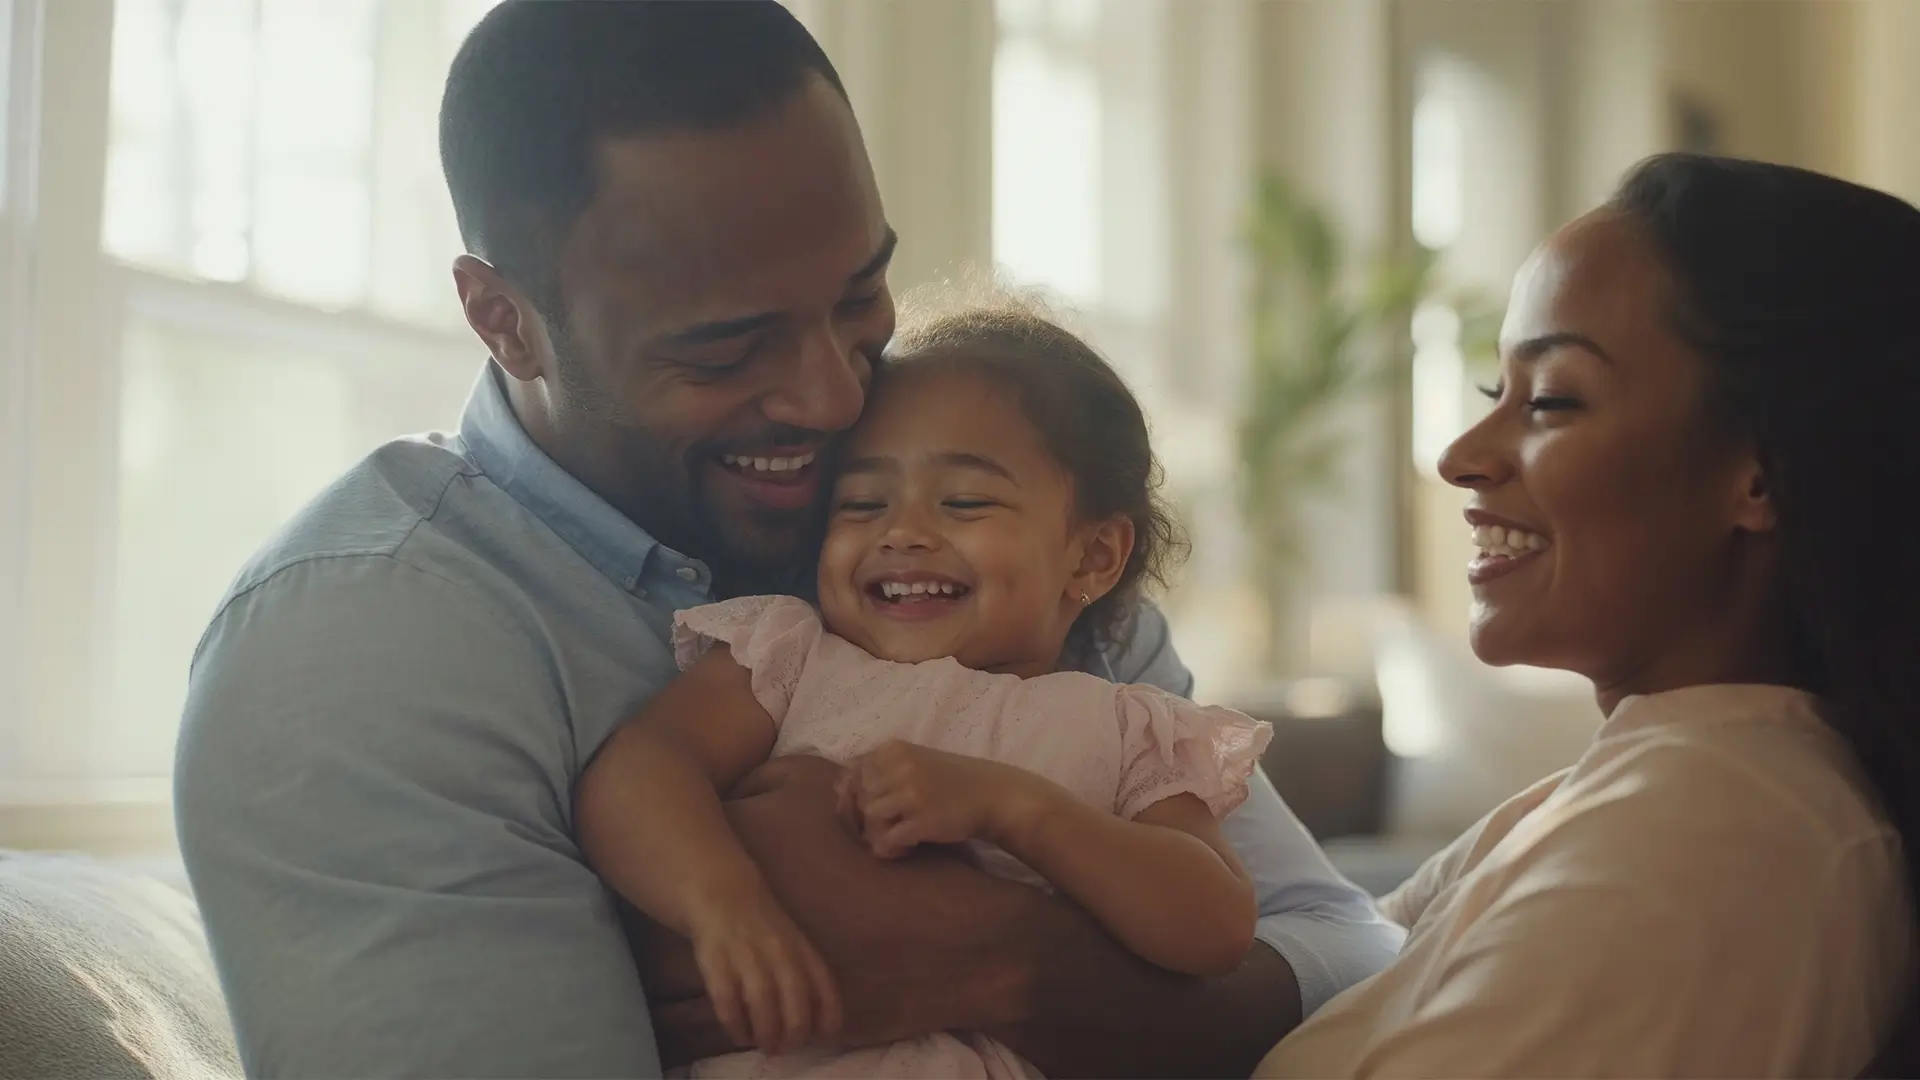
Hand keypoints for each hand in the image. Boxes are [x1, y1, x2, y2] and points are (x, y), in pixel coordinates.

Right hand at [686, 884, 842, 1055]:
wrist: (723, 894)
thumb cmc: (764, 927)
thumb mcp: (795, 943)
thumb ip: (808, 975)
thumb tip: (820, 1022)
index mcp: (801, 947)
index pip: (823, 983)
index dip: (829, 1013)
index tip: (826, 1036)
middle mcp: (777, 951)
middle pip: (794, 995)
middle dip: (794, 1031)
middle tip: (787, 1048)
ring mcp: (746, 954)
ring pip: (762, 998)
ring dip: (766, 1030)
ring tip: (765, 1047)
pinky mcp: (715, 960)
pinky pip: (726, 998)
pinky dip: (735, 1023)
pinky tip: (739, 1036)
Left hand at [835, 741, 1033, 858]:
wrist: (992, 795)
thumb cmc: (949, 779)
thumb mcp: (913, 761)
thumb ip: (877, 769)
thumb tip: (836, 785)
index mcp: (895, 749)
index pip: (854, 772)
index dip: (858, 794)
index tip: (880, 805)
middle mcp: (900, 767)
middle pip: (859, 798)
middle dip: (868, 816)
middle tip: (891, 824)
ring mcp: (912, 794)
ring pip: (869, 819)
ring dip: (878, 833)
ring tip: (898, 836)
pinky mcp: (922, 821)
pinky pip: (886, 841)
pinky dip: (891, 849)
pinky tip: (907, 847)